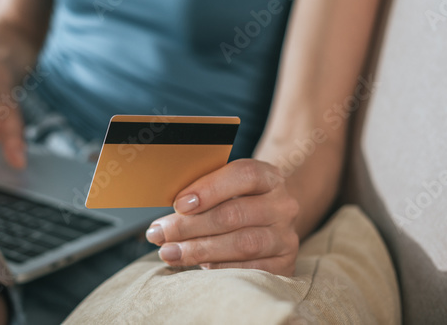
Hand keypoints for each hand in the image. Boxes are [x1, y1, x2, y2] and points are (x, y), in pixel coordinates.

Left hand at [144, 159, 299, 275]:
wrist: (272, 222)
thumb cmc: (238, 201)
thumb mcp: (226, 187)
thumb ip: (202, 192)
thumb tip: (166, 211)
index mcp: (268, 177)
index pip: (243, 175)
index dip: (209, 189)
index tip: (179, 204)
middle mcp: (283, 205)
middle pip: (235, 214)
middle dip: (191, 226)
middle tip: (160, 234)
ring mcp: (286, 237)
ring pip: (242, 244)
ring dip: (199, 250)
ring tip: (170, 252)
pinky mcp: (285, 265)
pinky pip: (250, 270)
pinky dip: (219, 268)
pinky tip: (196, 266)